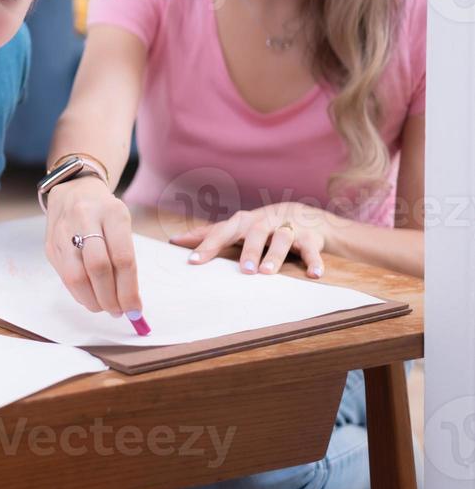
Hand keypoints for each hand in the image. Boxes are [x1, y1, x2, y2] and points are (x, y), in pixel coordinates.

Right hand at [44, 176, 141, 316]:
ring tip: (105, 307)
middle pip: (98, 268)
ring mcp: (63, 231)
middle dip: (110, 298)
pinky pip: (64, 277)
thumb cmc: (104, 213)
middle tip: (119, 312)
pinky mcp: (50, 244)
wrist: (73, 190)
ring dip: (93, 300)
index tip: (136, 309)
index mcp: (112, 212)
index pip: (122, 258)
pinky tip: (90, 296)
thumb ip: (126, 260)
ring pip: (76, 276)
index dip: (129, 290)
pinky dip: (80, 293)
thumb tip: (131, 302)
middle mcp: (85, 218)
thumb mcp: (122, 225)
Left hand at [169, 203, 327, 277]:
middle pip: (254, 234)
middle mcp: (263, 224)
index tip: (193, 262)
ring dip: (275, 255)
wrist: (301, 214)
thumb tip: (174, 240)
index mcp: (242, 223)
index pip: (222, 233)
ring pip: (281, 240)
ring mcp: (287, 230)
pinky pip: (311, 250)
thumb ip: (207, 234)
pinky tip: (315, 274)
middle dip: (248, 250)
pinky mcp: (309, 239)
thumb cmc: (258, 225)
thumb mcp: (233, 227)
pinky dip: (314, 261)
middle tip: (244, 270)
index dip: (208, 246)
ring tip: (267, 272)